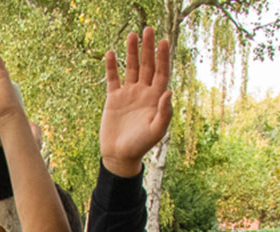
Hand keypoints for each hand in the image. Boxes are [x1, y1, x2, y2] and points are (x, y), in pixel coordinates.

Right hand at [98, 27, 173, 176]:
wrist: (119, 155)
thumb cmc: (141, 145)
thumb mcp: (156, 131)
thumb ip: (164, 113)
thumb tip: (168, 91)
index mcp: (156, 98)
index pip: (161, 73)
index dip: (163, 57)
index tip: (164, 41)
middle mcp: (144, 92)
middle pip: (147, 65)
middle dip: (148, 48)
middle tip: (149, 29)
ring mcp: (129, 93)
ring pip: (131, 68)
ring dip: (132, 52)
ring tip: (132, 35)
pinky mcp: (114, 98)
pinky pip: (113, 78)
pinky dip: (112, 66)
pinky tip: (111, 53)